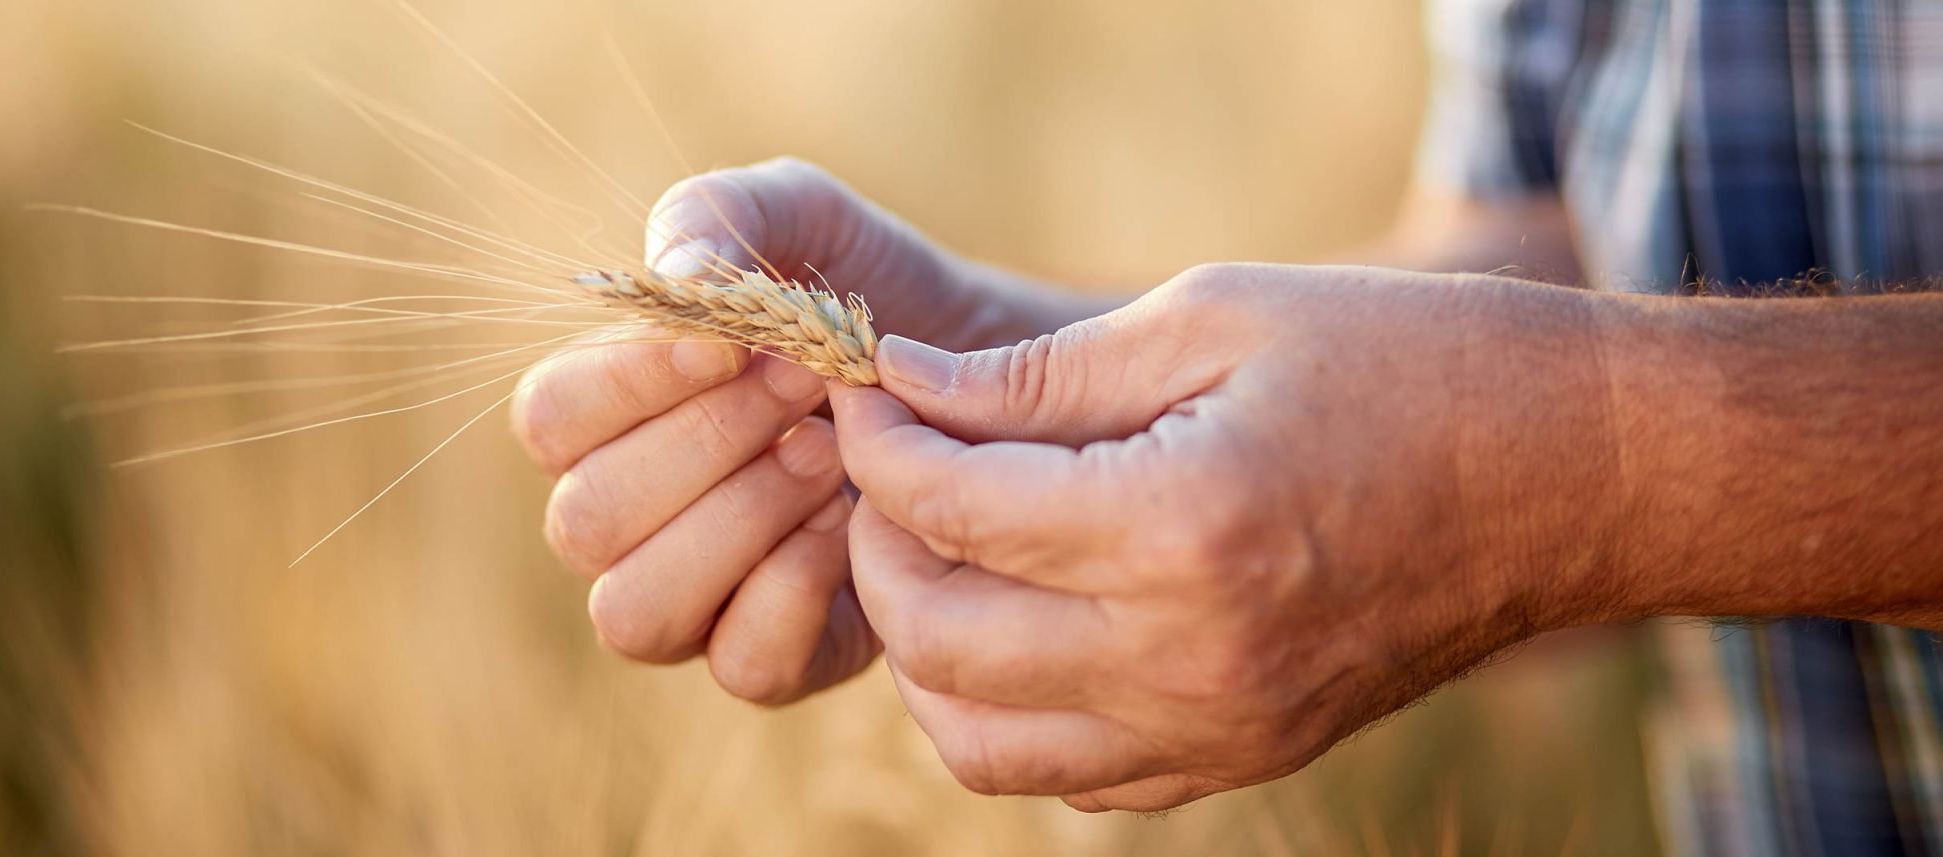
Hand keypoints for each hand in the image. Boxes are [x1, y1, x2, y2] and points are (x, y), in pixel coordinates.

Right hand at [510, 158, 1099, 703]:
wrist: (987, 374)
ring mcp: (695, 602)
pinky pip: (741, 666)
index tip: (729, 345)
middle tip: (807, 386)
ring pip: (637, 611)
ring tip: (832, 455)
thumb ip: (724, 216)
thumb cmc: (869, 293)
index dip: (626, 383)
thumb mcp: (806, 219)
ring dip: (739, 521)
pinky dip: (796, 591)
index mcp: (607, 417)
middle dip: (706, 443)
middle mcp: (628, 522)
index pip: (547, 420)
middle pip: (585, 521)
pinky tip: (853, 522)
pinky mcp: (777, 658)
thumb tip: (676, 274)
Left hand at [828, 263, 1626, 809]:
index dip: (878, 444)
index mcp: (1186, 527)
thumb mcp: (1219, 318)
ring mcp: (1218, 730)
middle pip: (938, 638)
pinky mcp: (1242, 760)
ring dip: (925, 646)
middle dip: (877, 543)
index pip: (951, 510)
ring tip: (947, 550)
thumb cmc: (1410, 364)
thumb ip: (1042, 374)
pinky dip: (1005, 709)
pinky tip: (1026, 616)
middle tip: (893, 467)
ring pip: (976, 741)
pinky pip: (1065, 779)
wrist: (1574, 475)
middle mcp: (1191, 657)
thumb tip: (906, 390)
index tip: (867, 392)